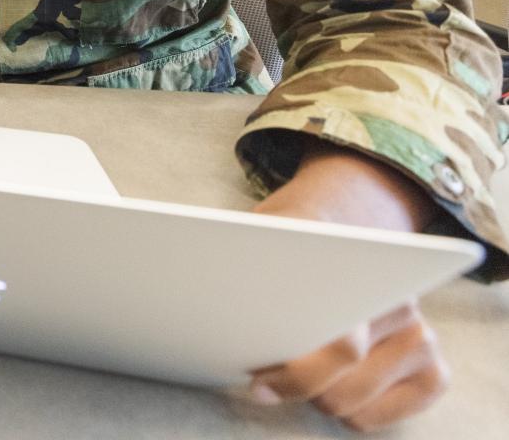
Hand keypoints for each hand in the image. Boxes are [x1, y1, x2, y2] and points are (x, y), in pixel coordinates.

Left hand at [246, 145, 447, 428]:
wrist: (340, 226)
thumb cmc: (289, 242)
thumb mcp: (259, 239)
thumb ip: (243, 271)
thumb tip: (206, 303)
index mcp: (358, 270)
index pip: (338, 343)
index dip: (294, 372)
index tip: (259, 381)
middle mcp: (398, 302)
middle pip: (343, 376)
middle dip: (298, 386)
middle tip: (264, 380)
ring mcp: (419, 335)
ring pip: (359, 400)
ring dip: (321, 398)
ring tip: (296, 376)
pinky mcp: (433, 366)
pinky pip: (394, 412)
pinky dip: (359, 413)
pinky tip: (333, 394)